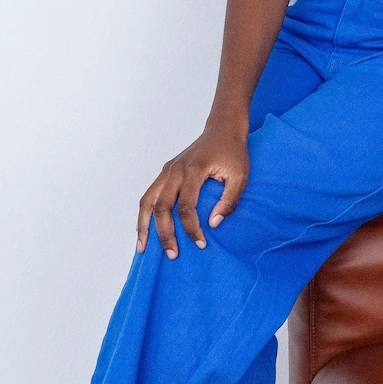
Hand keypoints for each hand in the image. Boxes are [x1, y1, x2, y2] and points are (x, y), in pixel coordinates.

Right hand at [137, 117, 250, 257]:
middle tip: (173, 255)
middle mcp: (175, 170)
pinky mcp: (166, 172)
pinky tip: (143, 228)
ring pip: (147, 200)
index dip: (191, 229)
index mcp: (193, 170)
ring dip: (144, 225)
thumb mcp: (240, 177)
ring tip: (142, 248)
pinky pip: (149, 194)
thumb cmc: (233, 152)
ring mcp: (167, 170)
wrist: (223, 128)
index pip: (186, 207)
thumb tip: (213, 224)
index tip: (201, 244)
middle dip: (165, 234)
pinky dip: (144, 212)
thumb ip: (228, 201)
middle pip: (161, 207)